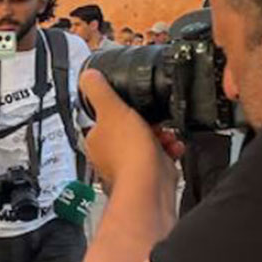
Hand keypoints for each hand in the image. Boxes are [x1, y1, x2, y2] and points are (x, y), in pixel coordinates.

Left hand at [79, 70, 182, 192]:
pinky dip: (170, 149)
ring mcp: (129, 164)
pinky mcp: (149, 172)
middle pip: (131, 129)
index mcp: (96, 138)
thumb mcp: (112, 110)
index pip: (106, 118)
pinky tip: (173, 148)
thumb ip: (99, 91)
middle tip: (156, 122)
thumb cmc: (127, 153)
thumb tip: (88, 76)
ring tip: (166, 135)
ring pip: (148, 142)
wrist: (149, 184)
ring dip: (162, 135)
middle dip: (148, 123)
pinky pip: (162, 156)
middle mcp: (110, 153)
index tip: (135, 106)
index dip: (123, 110)